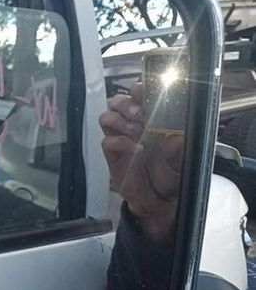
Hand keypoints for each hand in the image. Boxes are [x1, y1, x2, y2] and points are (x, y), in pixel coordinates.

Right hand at [99, 83, 182, 246]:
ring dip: (120, 120)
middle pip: (118, 100)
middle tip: (138, 112)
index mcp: (154, 118)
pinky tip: (134, 149)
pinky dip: (120, 142)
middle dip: (126, 102)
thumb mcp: (182, 161)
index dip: (141, 89)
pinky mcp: (112, 154)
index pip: (142, 94)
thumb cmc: (171, 176)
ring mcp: (122, 138)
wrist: (157, 200)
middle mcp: (135, 124)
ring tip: (136, 131)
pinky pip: (107, 140)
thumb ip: (179, 149)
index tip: (146, 92)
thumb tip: (177, 137)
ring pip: (107, 116)